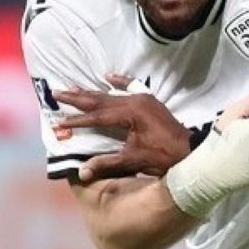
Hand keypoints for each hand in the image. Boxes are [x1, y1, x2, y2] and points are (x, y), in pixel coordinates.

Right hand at [54, 73, 190, 181]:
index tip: (59, 124)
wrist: (191, 151)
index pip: (98, 117)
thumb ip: (107, 164)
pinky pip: (133, 87)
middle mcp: (137, 102)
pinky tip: (109, 76)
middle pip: (102, 100)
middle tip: (57, 93)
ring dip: (93, 92)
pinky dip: (120, 81)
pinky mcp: (151, 101)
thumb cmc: (164, 157)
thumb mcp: (134, 160)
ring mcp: (145, 99)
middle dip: (78, 99)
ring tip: (73, 88)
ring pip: (113, 94)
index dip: (78, 121)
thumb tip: (81, 172)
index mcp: (131, 114)